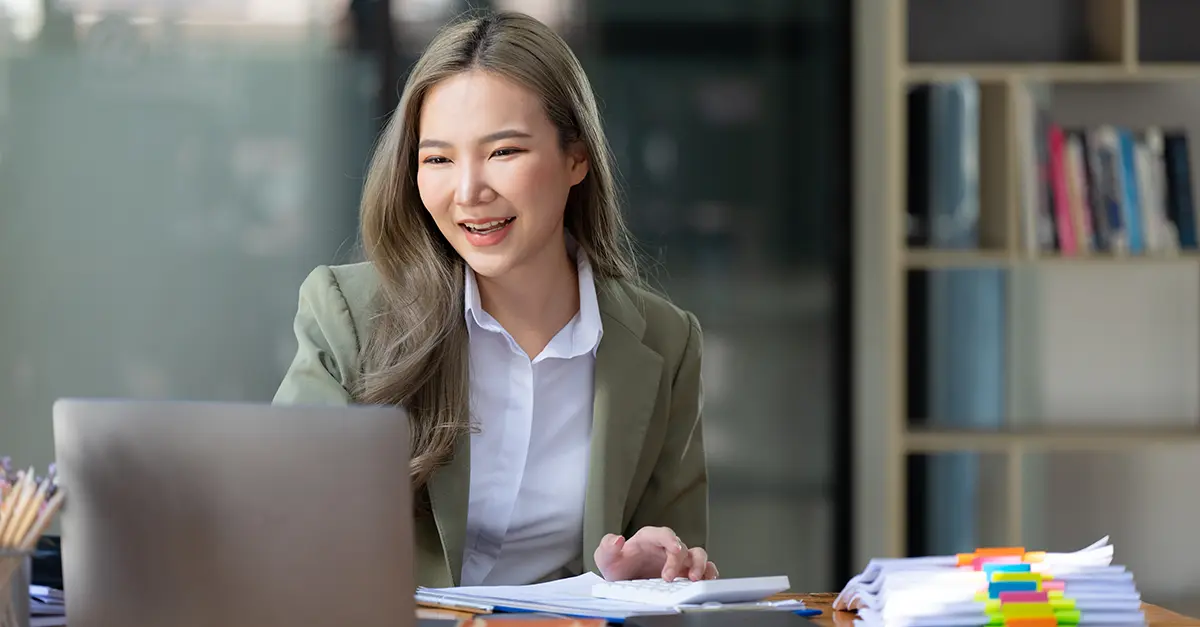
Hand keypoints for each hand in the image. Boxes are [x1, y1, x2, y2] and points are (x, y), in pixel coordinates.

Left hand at [593, 526, 718, 581]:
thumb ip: (607, 546)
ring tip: (695, 579)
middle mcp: (666, 547)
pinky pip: (704, 568)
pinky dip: (709, 573)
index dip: (670, 539)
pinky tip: (707, 581)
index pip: (662, 533)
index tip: (674, 548)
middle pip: (682, 546)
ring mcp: (677, 560)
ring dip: (700, 565)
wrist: (622, 582)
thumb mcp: (605, 557)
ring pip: (697, 555)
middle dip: (679, 561)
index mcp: (648, 539)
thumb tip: (618, 539)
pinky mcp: (684, 572)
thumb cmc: (618, 566)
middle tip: (669, 578)